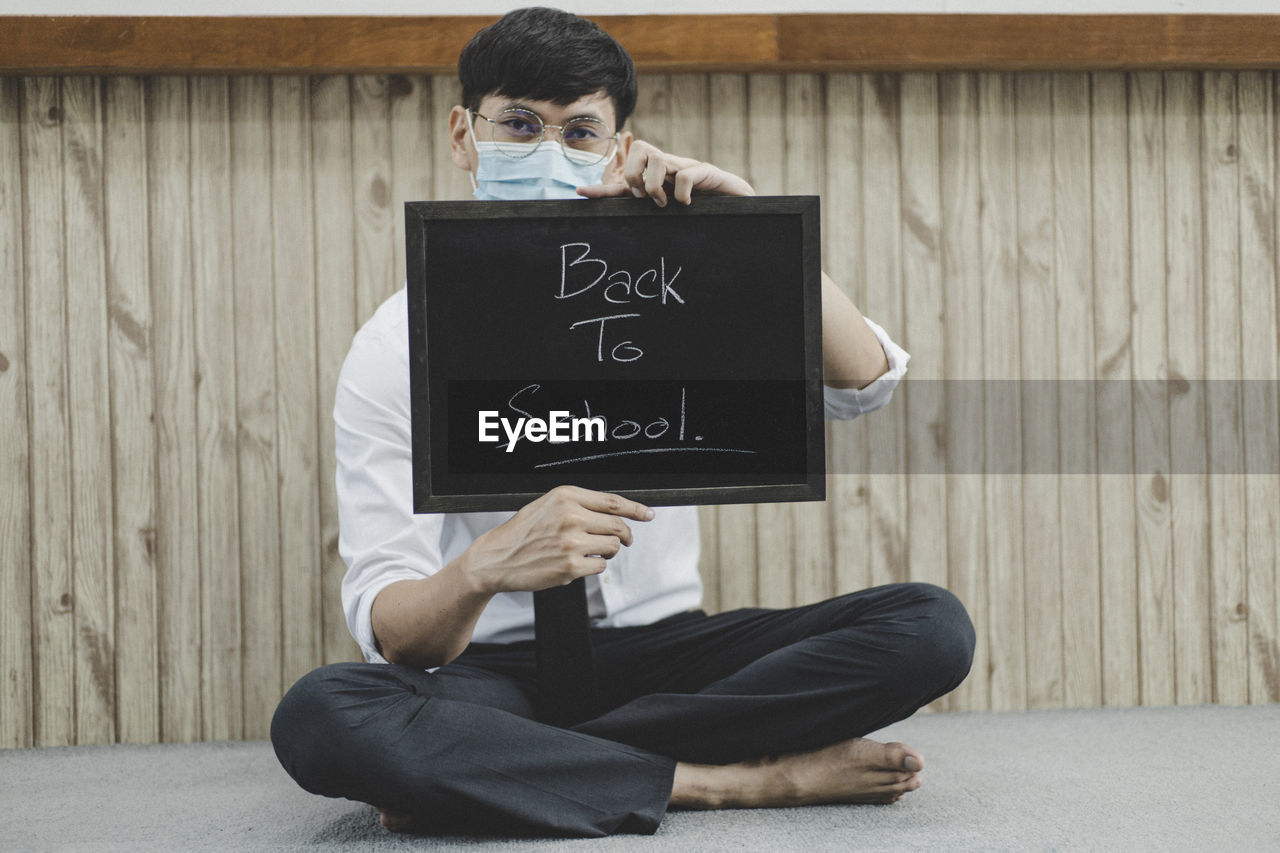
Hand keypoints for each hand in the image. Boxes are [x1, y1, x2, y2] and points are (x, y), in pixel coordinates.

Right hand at [465, 485, 653, 593]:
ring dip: (607, 551)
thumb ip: (579, 504)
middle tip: (624, 540)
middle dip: (625, 535)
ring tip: (589, 551)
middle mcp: (570, 516)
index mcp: (565, 496)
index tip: (648, 514)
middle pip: (617, 525)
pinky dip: (594, 566)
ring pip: (612, 546)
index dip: (635, 509)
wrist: (497, 557)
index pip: (612, 501)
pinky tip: (577, 563)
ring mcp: (571, 543)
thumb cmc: (523, 531)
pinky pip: (600, 566)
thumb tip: (615, 512)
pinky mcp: (571, 567)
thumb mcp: (548, 505)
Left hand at [577, 139, 753, 206]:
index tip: (579, 193)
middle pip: (640, 152)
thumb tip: (625, 222)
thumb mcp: (671, 210)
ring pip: (659, 159)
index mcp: (658, 178)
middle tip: (644, 199)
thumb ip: (651, 210)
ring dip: (655, 185)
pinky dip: (681, 191)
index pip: (625, 178)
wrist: (738, 202)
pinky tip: (686, 204)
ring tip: (665, 203)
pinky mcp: (706, 172)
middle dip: (635, 177)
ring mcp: (688, 167)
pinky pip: (685, 174)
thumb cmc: (704, 208)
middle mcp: (670, 167)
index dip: (603, 187)